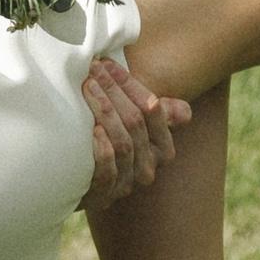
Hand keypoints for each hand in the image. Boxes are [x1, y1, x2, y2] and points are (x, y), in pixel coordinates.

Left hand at [76, 60, 190, 212]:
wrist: (74, 179)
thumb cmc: (107, 140)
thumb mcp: (132, 123)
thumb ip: (157, 113)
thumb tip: (185, 112)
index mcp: (162, 147)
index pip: (152, 110)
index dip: (130, 84)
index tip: (107, 64)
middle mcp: (149, 167)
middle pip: (136, 122)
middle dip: (113, 90)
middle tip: (92, 70)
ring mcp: (127, 183)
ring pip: (124, 143)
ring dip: (105, 110)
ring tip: (88, 88)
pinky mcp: (103, 196)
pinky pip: (109, 171)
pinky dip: (103, 149)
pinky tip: (93, 130)